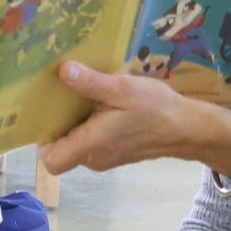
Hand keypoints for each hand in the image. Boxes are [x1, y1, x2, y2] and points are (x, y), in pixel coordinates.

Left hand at [39, 62, 199, 175]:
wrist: (188, 128)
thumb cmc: (156, 110)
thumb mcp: (122, 89)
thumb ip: (90, 83)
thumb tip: (63, 70)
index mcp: (91, 146)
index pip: (51, 159)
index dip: (41, 141)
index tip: (43, 113)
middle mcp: (94, 158)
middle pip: (60, 148)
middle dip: (55, 124)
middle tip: (54, 95)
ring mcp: (104, 157)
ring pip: (75, 144)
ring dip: (72, 122)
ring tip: (75, 94)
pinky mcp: (114, 152)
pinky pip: (90, 141)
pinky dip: (88, 124)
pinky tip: (95, 101)